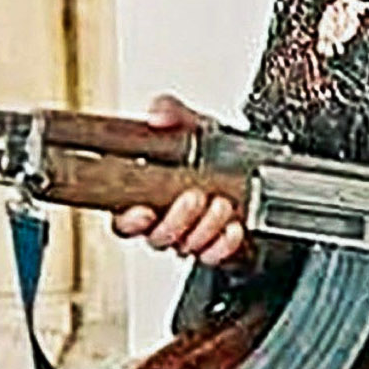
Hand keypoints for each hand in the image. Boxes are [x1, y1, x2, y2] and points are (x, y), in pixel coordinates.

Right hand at [110, 95, 247, 266]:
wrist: (245, 164)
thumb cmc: (207, 148)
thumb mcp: (190, 125)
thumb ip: (170, 113)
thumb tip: (158, 115)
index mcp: (146, 197)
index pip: (123, 221)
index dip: (129, 220)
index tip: (143, 211)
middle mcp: (165, 222)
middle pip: (157, 238)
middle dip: (176, 220)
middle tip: (194, 196)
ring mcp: (190, 236)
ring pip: (186, 247)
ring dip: (204, 228)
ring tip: (221, 204)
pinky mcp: (215, 246)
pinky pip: (214, 255)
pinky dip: (224, 244)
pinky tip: (234, 228)